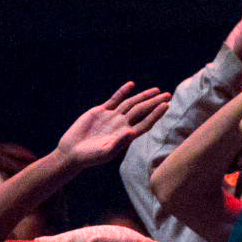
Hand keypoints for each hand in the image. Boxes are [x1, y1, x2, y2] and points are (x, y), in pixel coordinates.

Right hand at [54, 82, 172, 167]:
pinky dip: (122, 92)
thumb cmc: (90, 156)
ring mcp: (112, 117)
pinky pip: (114, 99)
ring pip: (131, 103)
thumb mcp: (105, 152)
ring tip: (156, 90)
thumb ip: (118, 142)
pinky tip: (131, 85)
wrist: (72, 152)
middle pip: (141, 110)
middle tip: (168, 94)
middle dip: (154, 102)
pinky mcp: (100, 111)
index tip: (166, 106)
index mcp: (126, 136)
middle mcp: (121, 125)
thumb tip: (131, 132)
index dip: (156, 114)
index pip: (145, 123)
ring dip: (143, 96)